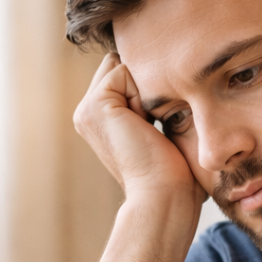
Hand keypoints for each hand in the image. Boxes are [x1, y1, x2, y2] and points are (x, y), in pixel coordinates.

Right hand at [73, 53, 205, 208]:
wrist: (165, 195)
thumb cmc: (173, 173)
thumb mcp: (158, 129)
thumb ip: (148, 103)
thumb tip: (162, 75)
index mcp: (99, 119)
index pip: (123, 74)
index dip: (147, 91)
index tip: (154, 128)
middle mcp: (87, 113)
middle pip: (120, 65)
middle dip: (143, 86)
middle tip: (150, 127)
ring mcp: (87, 109)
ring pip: (122, 66)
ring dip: (143, 91)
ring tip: (147, 127)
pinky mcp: (95, 106)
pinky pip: (124, 71)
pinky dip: (142, 94)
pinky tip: (143, 125)